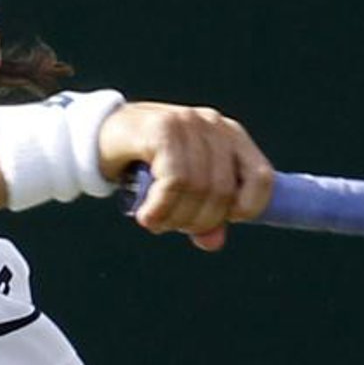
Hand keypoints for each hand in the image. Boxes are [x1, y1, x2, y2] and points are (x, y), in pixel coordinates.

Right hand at [96, 102, 274, 251]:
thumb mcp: (182, 192)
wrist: (101, 135)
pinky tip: (147, 216)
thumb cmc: (146, 164)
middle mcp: (213, 125)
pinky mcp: (163, 128)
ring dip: (175, 218)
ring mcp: (188, 123)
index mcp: (230, 137)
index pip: (262, 178)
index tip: (219, 221)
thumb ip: (203, 214)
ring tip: (156, 220)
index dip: (246, 209)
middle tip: (173, 225)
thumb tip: (214, 241)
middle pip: (224, 192)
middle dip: (198, 221)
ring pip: (199, 189)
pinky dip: (161, 208)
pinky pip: (175, 181)